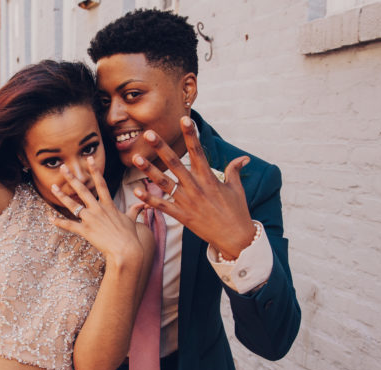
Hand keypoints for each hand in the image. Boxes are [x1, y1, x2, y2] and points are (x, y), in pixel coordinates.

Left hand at [51, 156, 146, 266]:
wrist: (126, 250)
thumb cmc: (130, 237)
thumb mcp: (132, 220)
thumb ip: (134, 210)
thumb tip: (143, 204)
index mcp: (109, 205)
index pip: (101, 183)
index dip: (95, 170)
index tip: (89, 159)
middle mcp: (98, 209)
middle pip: (83, 189)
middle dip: (72, 177)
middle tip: (63, 167)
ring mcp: (91, 219)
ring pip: (73, 204)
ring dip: (62, 195)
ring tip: (53, 186)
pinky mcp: (85, 231)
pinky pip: (69, 225)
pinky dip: (59, 222)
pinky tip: (50, 218)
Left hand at [131, 117, 255, 258]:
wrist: (236, 238)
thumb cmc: (237, 212)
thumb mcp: (236, 189)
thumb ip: (234, 171)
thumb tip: (244, 158)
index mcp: (209, 178)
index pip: (198, 151)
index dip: (191, 134)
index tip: (184, 119)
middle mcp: (196, 187)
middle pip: (175, 163)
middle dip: (161, 147)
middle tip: (148, 133)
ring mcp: (188, 202)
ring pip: (164, 183)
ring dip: (149, 170)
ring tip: (136, 158)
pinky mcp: (182, 217)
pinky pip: (163, 206)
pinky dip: (149, 200)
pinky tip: (137, 191)